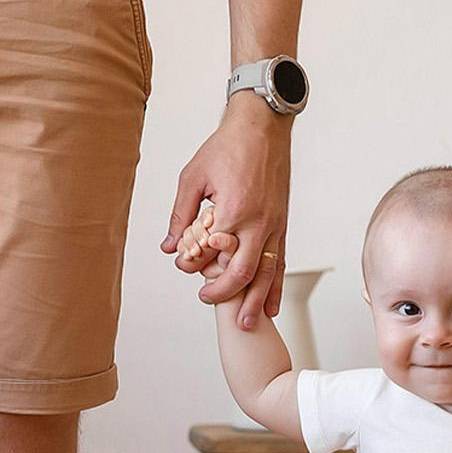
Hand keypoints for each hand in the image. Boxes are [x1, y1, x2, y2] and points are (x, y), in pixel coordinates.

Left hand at [164, 98, 291, 328]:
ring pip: (267, 273)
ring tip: (249, 325)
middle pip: (244, 273)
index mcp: (234, 210)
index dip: (194, 265)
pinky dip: (275, 286)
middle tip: (207, 302)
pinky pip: (280, 262)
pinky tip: (271, 303)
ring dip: (257, 302)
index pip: (212, 253)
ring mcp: (275, 225)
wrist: (263, 127)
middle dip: (226, 295)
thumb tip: (169, 246)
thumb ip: (181, 216)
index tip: (182, 265)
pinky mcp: (282, 225)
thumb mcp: (193, 178)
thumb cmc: (227, 147)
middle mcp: (259, 222)